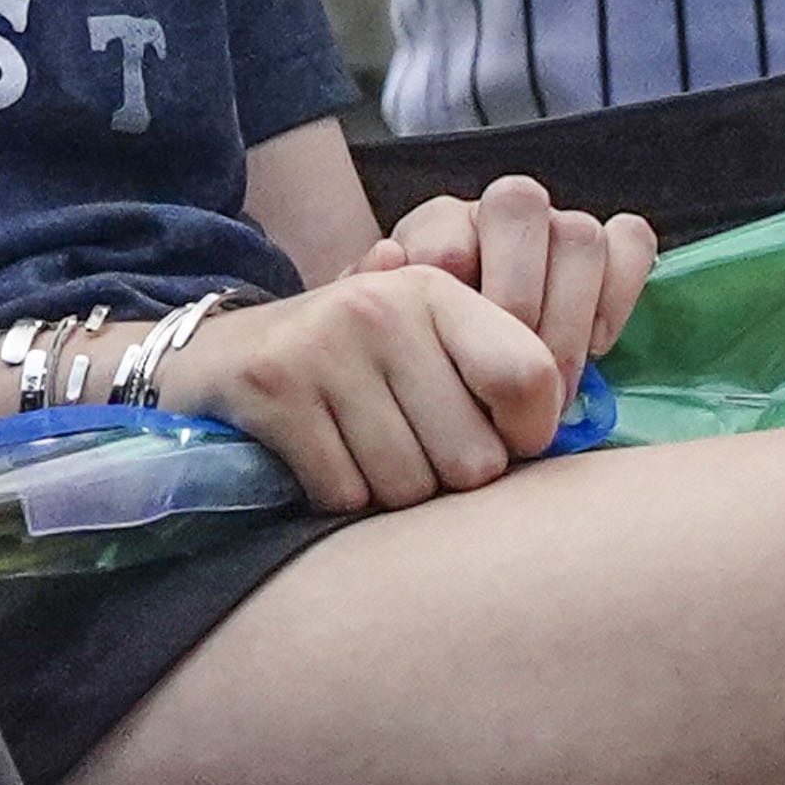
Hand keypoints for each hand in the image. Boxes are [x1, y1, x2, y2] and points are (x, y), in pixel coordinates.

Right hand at [155, 265, 576, 511]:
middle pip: (472, 459)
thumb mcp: (417, 340)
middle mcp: (383, 307)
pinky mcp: (274, 390)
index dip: (527, 434)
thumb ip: (491, 371)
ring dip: (387, 492)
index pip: (530, 378)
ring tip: (361, 452)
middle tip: (410, 449)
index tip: (502, 441)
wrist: (214, 358)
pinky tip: (320, 459)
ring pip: (408, 485)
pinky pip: (344, 493)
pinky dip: (336, 496)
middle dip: (445, 476)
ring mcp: (324, 346)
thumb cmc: (346, 363)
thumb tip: (570, 430)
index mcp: (436, 289)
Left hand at [351, 172, 657, 387]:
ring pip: (578, 230)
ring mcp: (558, 226)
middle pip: (519, 205)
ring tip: (553, 385)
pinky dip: (620, 292)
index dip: (455, 291)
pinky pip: (630, 241)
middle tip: (512, 380)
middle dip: (518, 301)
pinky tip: (598, 345)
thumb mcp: (387, 337)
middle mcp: (498, 213)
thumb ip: (373, 299)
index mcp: (437, 226)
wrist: (456, 366)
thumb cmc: (423, 358)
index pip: (448, 231)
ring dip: (570, 316)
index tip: (450, 353)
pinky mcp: (610, 247)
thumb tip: (390, 255)